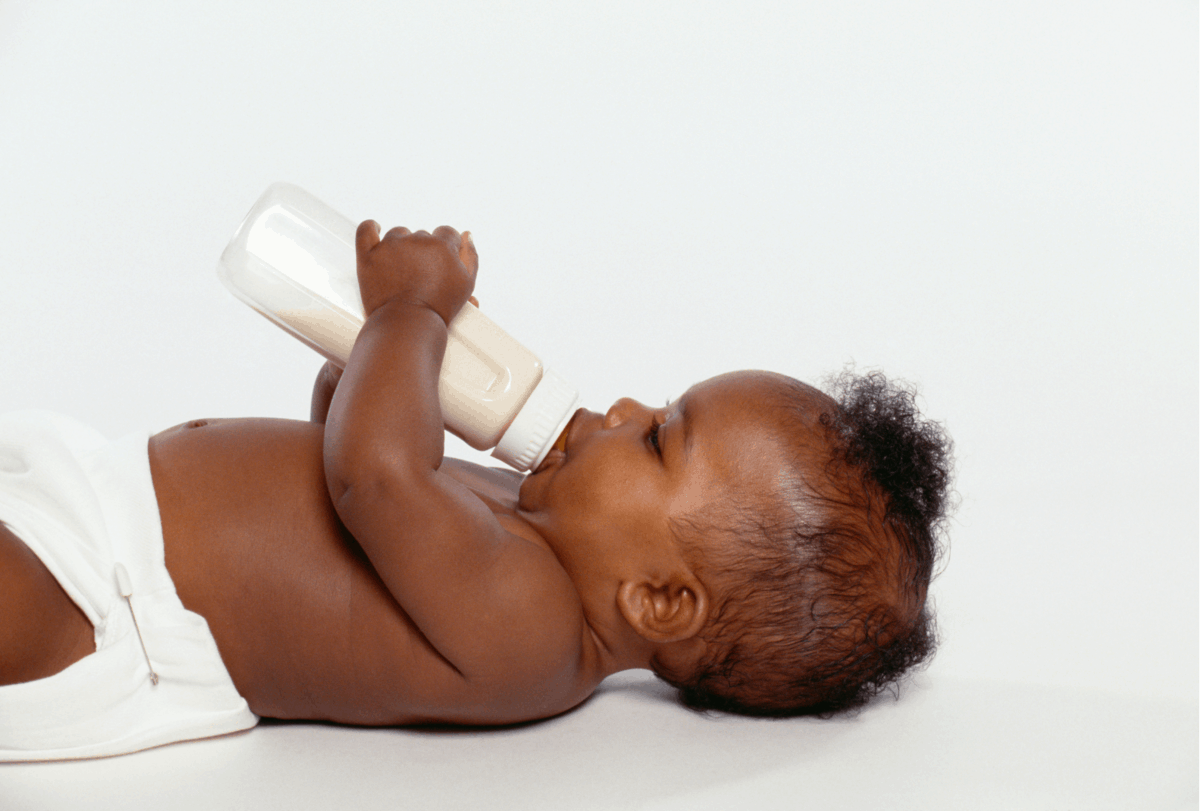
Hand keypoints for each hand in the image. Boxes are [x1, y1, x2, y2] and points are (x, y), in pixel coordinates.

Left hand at [355, 221, 477, 323]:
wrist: (408, 325)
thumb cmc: (439, 308)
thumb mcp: (466, 284)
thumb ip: (470, 256)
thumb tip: (466, 235)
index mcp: (443, 245)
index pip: (447, 233)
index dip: (446, 248)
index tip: (440, 262)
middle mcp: (417, 240)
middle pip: (423, 236)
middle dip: (423, 252)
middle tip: (421, 275)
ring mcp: (391, 246)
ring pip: (399, 234)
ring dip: (401, 246)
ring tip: (401, 270)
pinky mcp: (369, 255)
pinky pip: (366, 230)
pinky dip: (371, 227)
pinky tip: (375, 228)